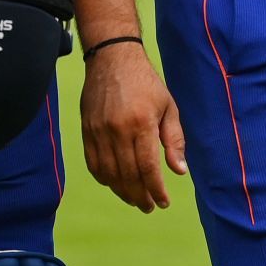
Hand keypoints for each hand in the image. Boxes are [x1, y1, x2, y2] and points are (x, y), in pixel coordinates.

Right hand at [81, 42, 186, 211]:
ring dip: (122, 191)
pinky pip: (93, 163)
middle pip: (128, 175)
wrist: (112, 59)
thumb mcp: (168, 107)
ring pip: (109, 173)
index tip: (164, 202)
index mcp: (141, 123)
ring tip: (134, 200)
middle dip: (140, 196)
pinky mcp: (86, 130)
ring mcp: (99, 131)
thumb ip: (174, 140)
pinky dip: (104, 178)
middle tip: (149, 206)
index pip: (148, 168)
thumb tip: (179, 171)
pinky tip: (115, 184)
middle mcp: (118, 129)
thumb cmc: (146, 83)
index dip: (156, 189)